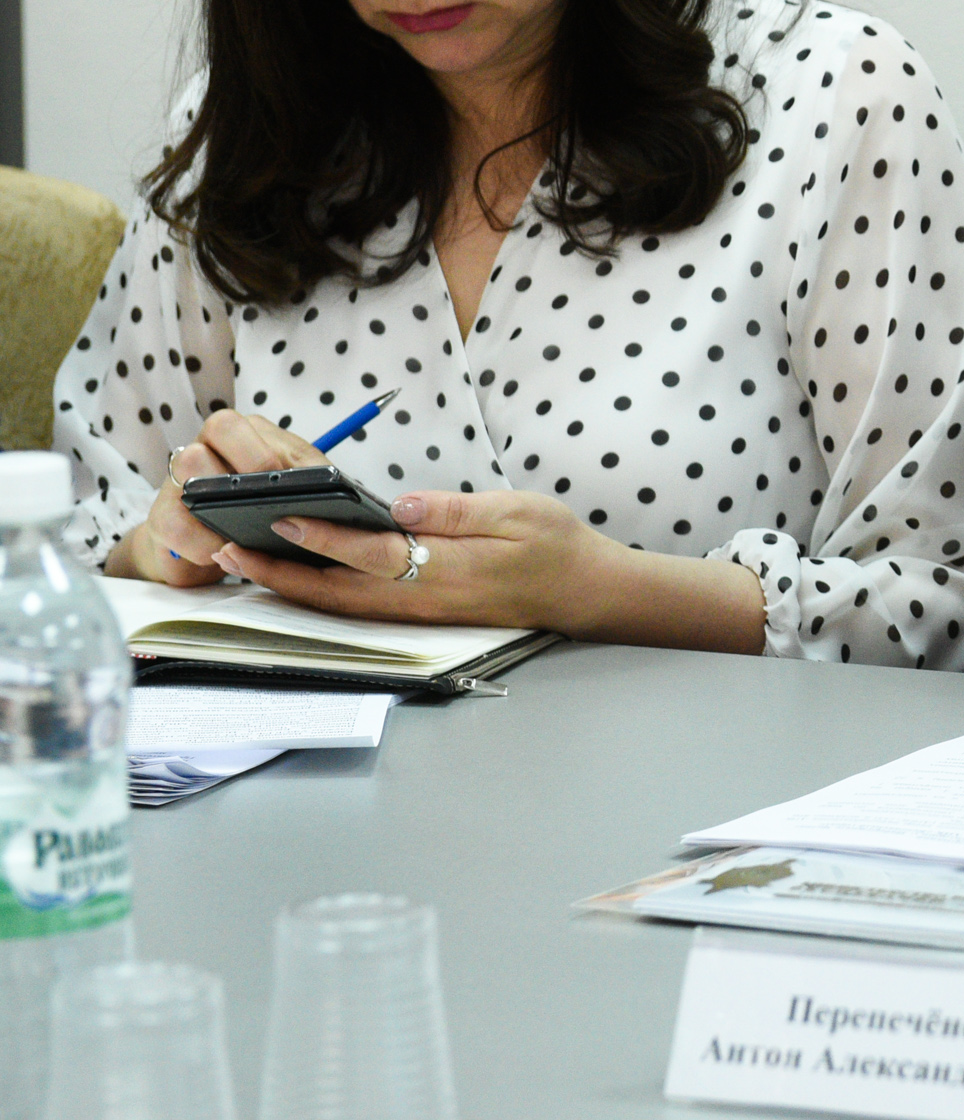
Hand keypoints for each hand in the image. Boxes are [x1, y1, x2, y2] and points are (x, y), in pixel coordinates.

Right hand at [105, 408, 319, 586]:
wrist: (205, 551)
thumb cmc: (252, 514)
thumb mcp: (286, 492)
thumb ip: (305, 480)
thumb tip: (329, 485)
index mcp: (242, 434)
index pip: (256, 425)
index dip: (280, 452)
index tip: (304, 482)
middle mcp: (207, 446)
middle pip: (221, 425)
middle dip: (255, 459)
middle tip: (272, 497)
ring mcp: (178, 479)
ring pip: (191, 464)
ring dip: (223, 501)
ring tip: (247, 531)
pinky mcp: (161, 519)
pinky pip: (177, 524)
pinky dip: (205, 544)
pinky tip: (223, 554)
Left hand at [213, 488, 617, 632]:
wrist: (583, 593)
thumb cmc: (556, 546)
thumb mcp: (520, 511)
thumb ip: (458, 509)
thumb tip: (404, 504)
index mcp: (449, 568)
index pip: (373, 553)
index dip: (324, 537)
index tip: (282, 518)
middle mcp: (423, 598)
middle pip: (337, 590)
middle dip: (278, 572)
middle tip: (225, 549)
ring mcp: (418, 613)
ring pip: (338, 606)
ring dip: (286, 587)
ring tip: (241, 562)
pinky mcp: (418, 615)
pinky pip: (354, 610)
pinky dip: (314, 596)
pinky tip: (291, 579)